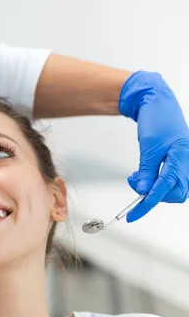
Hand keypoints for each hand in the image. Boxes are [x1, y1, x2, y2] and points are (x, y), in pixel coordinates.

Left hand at [119, 71, 188, 221]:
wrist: (158, 102)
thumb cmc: (157, 119)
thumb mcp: (149, 146)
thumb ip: (146, 170)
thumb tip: (142, 191)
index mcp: (182, 158)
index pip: (165, 189)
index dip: (147, 204)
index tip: (133, 214)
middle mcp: (187, 163)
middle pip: (175, 194)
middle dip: (154, 195)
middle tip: (135, 184)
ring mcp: (184, 162)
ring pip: (174, 189)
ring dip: (155, 189)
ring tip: (137, 178)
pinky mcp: (178, 162)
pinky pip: (171, 180)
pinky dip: (156, 182)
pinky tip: (143, 175)